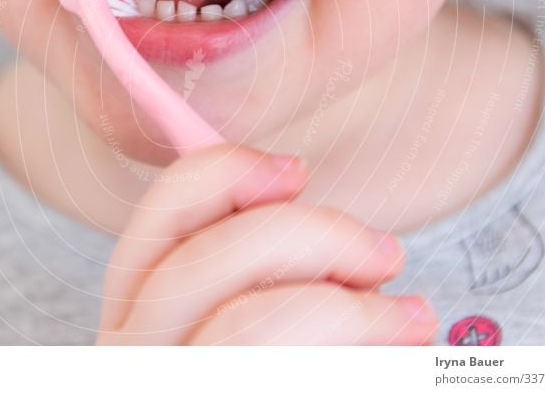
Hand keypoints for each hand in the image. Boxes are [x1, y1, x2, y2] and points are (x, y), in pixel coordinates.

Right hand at [97, 144, 437, 344]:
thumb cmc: (292, 358)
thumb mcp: (257, 310)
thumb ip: (266, 265)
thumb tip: (301, 200)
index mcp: (142, 314)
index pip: (159, 219)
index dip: (222, 175)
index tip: (295, 171)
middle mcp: (137, 361)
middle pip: (203, 264)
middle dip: (312, 237)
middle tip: (383, 254)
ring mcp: (176, 393)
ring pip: (244, 327)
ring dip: (347, 310)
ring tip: (407, 318)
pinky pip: (294, 374)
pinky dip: (357, 356)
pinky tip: (393, 361)